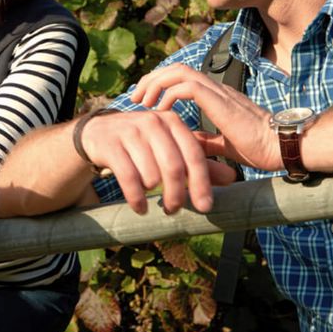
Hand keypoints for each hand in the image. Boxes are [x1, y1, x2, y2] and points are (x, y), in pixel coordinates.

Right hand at [77, 109, 238, 215]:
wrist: (100, 132)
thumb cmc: (142, 143)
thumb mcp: (171, 148)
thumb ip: (200, 163)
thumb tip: (232, 177)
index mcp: (173, 122)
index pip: (194, 155)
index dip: (202, 183)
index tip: (205, 207)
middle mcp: (154, 123)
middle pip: (173, 167)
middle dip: (177, 194)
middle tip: (174, 209)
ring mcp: (131, 132)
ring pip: (151, 174)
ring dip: (154, 196)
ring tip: (154, 203)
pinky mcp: (111, 144)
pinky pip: (129, 177)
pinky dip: (136, 198)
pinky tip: (140, 207)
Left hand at [131, 64, 282, 172]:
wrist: (281, 146)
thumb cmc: (260, 147)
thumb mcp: (225, 145)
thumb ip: (207, 141)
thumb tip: (188, 142)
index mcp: (218, 97)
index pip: (183, 78)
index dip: (160, 84)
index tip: (145, 101)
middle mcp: (217, 89)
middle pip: (176, 68)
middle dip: (151, 79)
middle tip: (135, 97)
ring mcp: (219, 91)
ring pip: (179, 71)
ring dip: (155, 82)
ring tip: (142, 101)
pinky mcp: (219, 100)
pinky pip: (187, 86)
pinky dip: (168, 94)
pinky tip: (160, 110)